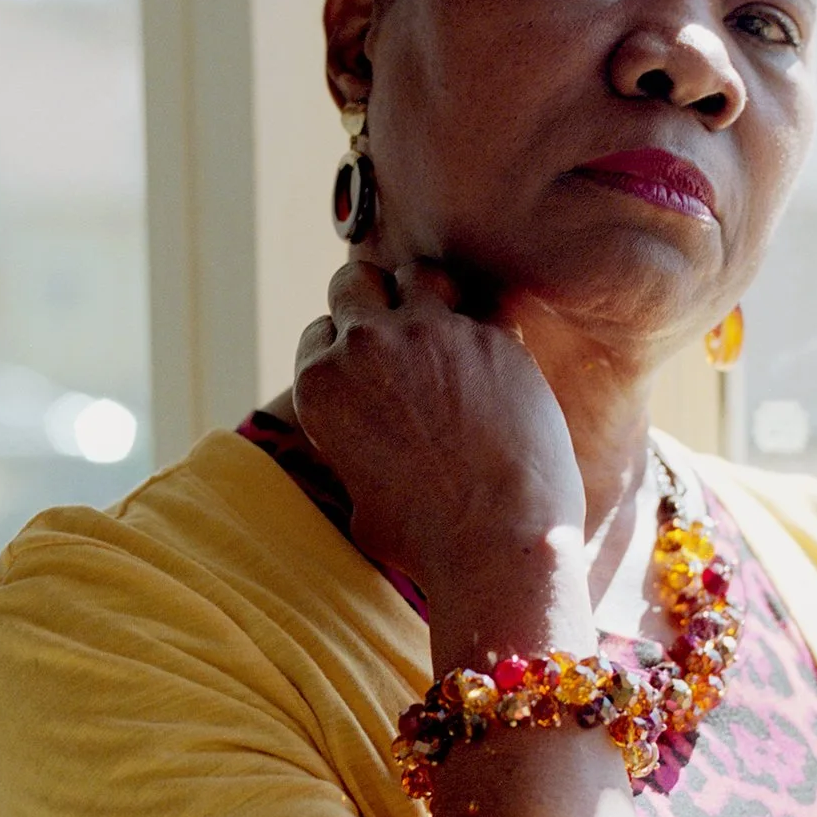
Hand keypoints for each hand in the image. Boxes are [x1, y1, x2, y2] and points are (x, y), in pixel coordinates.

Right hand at [291, 259, 588, 627]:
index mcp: (321, 385)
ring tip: (447, 329)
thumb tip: (364, 448)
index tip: (367, 369)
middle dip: (372, 299)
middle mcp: (367, 345)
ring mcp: (432, 332)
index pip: (318, 333)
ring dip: (429, 294)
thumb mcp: (357, 496)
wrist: (498, 542)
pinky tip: (498, 366)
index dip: (342, 348)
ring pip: (420, 275)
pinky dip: (485, 330)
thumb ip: (353, 449)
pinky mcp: (491, 335)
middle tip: (397, 329)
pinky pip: (483, 309)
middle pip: (355, 282)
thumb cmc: (425, 539)